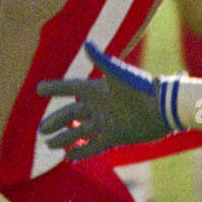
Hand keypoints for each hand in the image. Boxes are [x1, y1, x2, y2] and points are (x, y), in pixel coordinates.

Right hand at [37, 41, 169, 160]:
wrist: (163, 108)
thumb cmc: (142, 88)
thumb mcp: (119, 75)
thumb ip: (102, 61)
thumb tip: (87, 44)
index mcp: (98, 88)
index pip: (70, 88)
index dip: (55, 88)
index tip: (38, 89)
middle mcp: (100, 105)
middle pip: (71, 113)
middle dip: (56, 120)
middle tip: (41, 129)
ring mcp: (106, 121)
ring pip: (79, 130)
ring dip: (65, 137)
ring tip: (50, 144)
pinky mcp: (115, 135)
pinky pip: (93, 145)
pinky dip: (81, 151)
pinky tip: (68, 157)